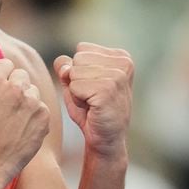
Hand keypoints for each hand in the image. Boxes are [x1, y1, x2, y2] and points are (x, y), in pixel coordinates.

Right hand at [0, 59, 49, 182]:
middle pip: (22, 75)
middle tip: (9, 105)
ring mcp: (31, 102)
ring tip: (15, 119)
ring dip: (27, 101)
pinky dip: (35, 116)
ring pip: (33, 91)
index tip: (2, 87)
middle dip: (16, 86)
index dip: (3, 76)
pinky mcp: (43, 116)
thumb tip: (2, 70)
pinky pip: (42, 108)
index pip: (6, 64)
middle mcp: (14, 88)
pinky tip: (24, 128)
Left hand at [54, 43, 132, 159]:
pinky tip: (92, 109)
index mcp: (121, 56)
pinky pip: (74, 86)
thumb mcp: (76, 82)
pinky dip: (77, 100)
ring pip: (74, 72)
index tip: (94, 87)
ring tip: (92, 103)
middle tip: (92, 97)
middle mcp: (123, 62)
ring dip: (76, 91)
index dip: (80, 70)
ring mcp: (117, 76)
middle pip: (77, 59)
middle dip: (77, 80)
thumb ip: (67, 66)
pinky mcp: (108, 90)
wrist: (105, 139)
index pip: (81, 49)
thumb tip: (64, 66)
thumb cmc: (91, 109)